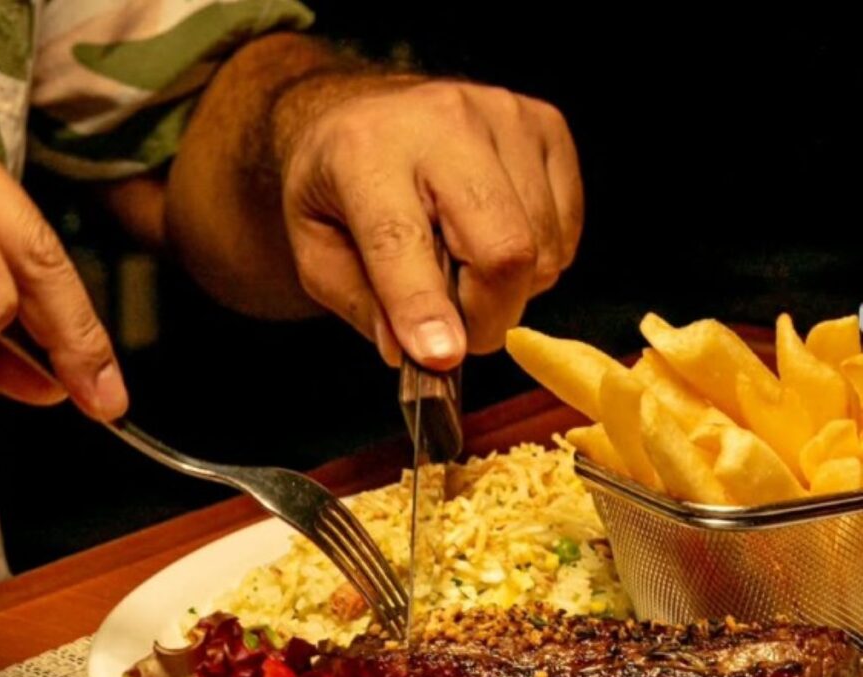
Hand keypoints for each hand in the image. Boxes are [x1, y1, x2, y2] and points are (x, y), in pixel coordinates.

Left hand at [277, 77, 582, 367]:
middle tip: (459, 334)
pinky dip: (537, 262)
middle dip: (488, 317)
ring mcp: (504, 117)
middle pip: (503, 248)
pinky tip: (493, 242)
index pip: (402, 240)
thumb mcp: (316, 255)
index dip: (424, 307)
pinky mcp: (546, 125)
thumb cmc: (338, 191)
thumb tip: (420, 353)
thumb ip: (363, 306)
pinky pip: (565, 230)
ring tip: (466, 273)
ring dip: (511, 292)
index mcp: (364, 153)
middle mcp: (441, 122)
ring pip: (543, 249)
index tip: (442, 358)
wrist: (366, 115)